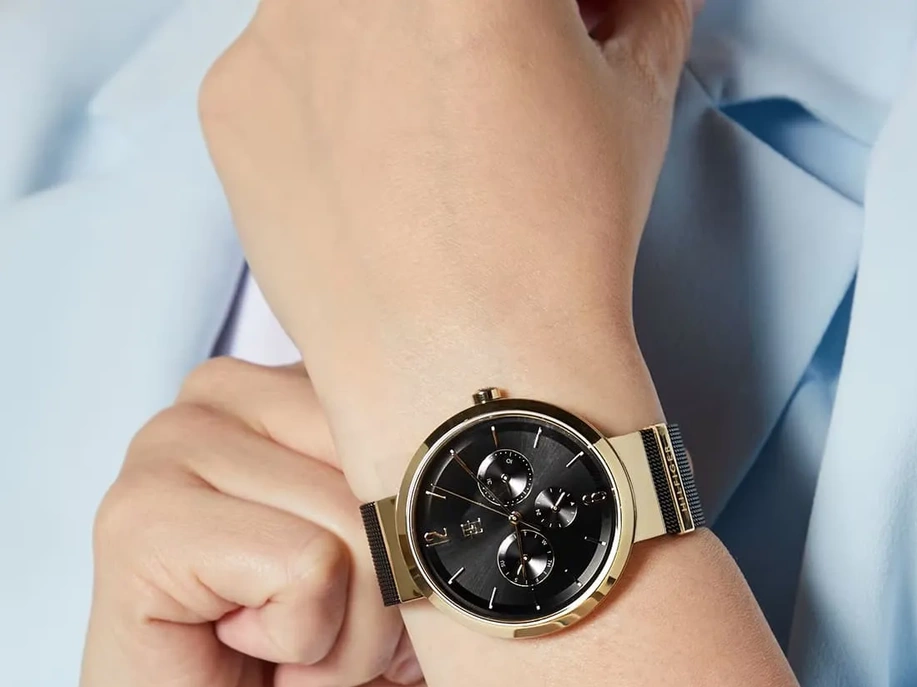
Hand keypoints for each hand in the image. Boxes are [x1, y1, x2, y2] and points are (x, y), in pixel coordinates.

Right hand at [77, 359, 445, 686]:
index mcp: (290, 394)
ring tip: (299, 659)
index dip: (441, 532)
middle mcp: (224, 398)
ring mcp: (170, 450)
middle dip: (405, 587)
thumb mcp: (436, 598)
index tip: (397, 600)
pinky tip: (255, 659)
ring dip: (360, 632)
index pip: (423, 409)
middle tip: (347, 641)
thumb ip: (471, 511)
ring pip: (360, 522)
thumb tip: (521, 469)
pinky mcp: (139, 523)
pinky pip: (306, 566)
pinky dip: (311, 644)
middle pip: (397, 465)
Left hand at [199, 0, 696, 497]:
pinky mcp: (229, 104)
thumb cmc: (558, 245)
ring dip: (391, 56)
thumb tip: (623, 0)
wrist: (470, 373)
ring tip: (431, 157)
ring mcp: (275, 28)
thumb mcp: (634, 96)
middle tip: (493, 96)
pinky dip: (331, 113)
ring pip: (346, 19)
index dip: (546, 18)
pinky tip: (374, 188)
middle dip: (463, 27)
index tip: (560, 38)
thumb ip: (640, 9)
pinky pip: (289, 80)